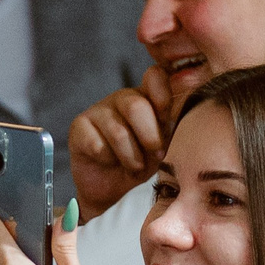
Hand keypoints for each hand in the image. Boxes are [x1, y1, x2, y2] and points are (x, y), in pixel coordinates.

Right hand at [66, 66, 177, 220]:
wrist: (112, 188)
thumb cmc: (143, 162)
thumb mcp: (165, 145)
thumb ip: (173, 126)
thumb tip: (186, 112)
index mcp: (147, 97)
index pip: (155, 76)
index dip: (163, 95)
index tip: (167, 120)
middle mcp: (122, 98)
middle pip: (136, 105)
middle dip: (149, 137)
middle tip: (155, 156)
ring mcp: (98, 110)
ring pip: (117, 130)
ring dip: (131, 157)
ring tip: (134, 166)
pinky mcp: (78, 127)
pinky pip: (96, 144)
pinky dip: (108, 160)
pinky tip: (109, 162)